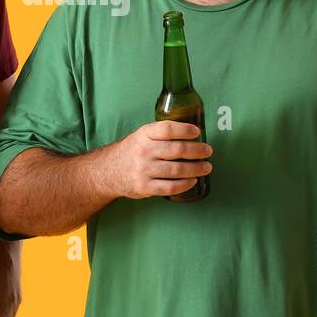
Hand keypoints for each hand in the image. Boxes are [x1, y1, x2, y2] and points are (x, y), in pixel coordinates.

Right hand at [98, 121, 212, 199]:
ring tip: (206, 167)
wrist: (107, 171)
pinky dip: (185, 184)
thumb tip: (191, 133)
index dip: (185, 130)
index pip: (167, 129)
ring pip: (177, 170)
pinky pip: (170, 187)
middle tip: (208, 151)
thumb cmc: (131, 151)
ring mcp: (144, 170)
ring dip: (196, 169)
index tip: (197, 132)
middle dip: (197, 151)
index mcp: (144, 134)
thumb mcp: (141, 136)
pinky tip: (193, 181)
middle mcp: (144, 151)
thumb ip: (160, 134)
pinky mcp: (145, 187)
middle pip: (177, 150)